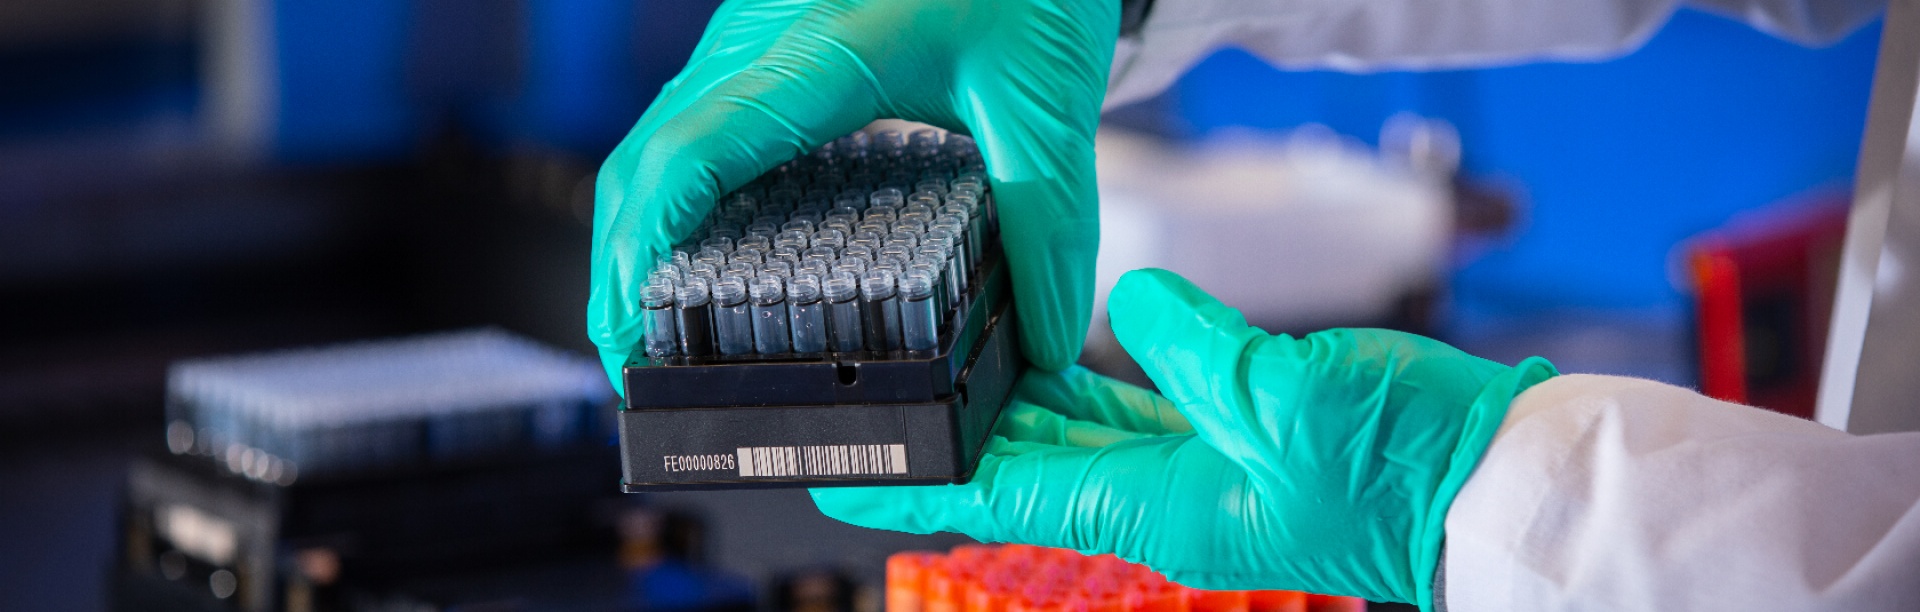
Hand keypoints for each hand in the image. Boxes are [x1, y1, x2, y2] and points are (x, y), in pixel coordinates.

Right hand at [590, 0, 1118, 390]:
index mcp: (825, 49)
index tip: (629, 330)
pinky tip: (697, 249)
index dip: (645, 246)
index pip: (696, 151)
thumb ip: (1048, 224)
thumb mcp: (1046, 103)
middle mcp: (767, 36)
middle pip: (648, 154)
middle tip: (627, 361)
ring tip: (650, 320)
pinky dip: (673, 190)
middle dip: (620, 262)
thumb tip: (1044, 339)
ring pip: (657, 135)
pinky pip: (691, 118)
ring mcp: (755, 34)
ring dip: (638, 226)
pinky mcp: (764, 42)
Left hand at [811, 269, 1556, 607]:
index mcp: (1161, 509)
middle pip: (1026, 466)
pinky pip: (1135, 419)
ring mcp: (1200, 478)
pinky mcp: (1236, 445)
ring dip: (1011, 408)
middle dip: (952, 436)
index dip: (921, 480)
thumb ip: (1197, 350)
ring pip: (1075, 441)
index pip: (1004, 494)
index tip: (845, 471)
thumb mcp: (1291, 394)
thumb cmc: (1405, 464)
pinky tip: (1057, 358)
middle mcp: (1165, 503)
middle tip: (880, 399)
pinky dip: (1084, 391)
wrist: (1494, 484)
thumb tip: (1135, 307)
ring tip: (947, 364)